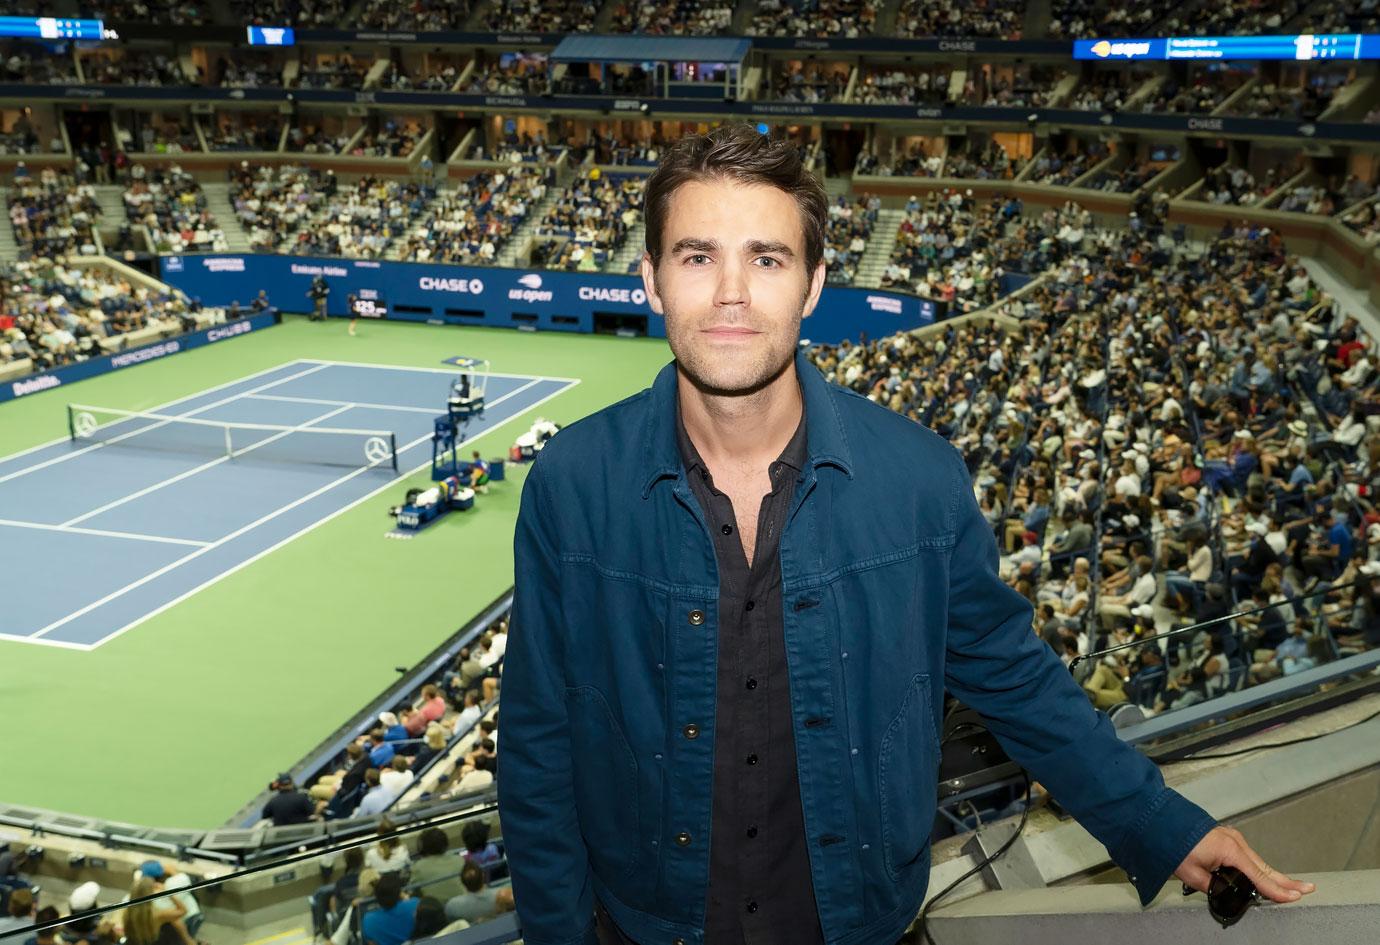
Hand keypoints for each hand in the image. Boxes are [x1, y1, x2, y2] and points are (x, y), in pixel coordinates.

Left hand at [1174, 826, 1315, 902]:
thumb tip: (1222, 893)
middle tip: (1307, 889)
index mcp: (1229, 850)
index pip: (1258, 876)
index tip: (1293, 897)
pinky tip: (1266, 874)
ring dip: (1273, 874)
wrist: (1158, 821)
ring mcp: (1231, 837)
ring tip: (1291, 886)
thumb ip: (1212, 886)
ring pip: (1258, 860)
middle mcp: (1234, 841)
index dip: (1276, 890)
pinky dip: (1259, 866)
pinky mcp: (1226, 836)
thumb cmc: (1172, 843)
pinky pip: (1248, 855)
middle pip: (1264, 867)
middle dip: (1285, 881)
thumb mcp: (1192, 873)